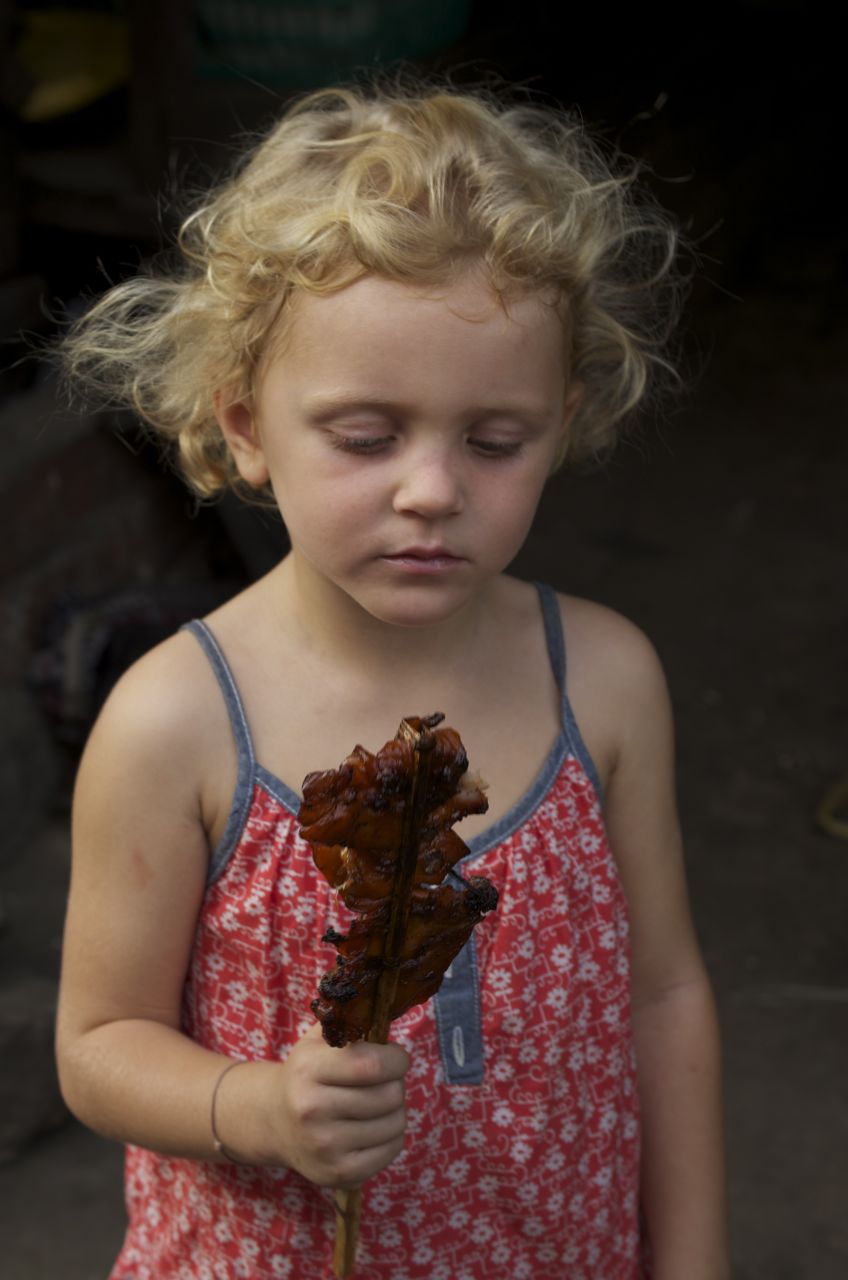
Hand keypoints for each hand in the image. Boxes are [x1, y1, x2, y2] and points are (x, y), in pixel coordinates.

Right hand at [273, 1022, 409, 1187]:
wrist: (273, 1120)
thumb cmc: (307, 1073)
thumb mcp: (318, 1040)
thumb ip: (348, 1018)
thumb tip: (383, 1000)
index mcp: (308, 1070)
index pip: (373, 1065)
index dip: (397, 1059)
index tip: (396, 1057)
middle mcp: (312, 1110)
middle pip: (390, 1095)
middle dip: (395, 1082)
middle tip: (381, 1081)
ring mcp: (325, 1147)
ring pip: (395, 1122)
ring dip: (394, 1109)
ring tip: (375, 1103)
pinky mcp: (338, 1174)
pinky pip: (392, 1150)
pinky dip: (391, 1135)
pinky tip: (373, 1126)